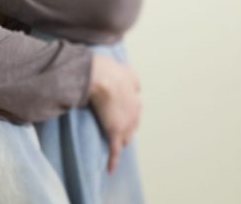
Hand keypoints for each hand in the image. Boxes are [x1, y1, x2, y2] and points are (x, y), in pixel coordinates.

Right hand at [89, 55, 141, 173]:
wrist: (103, 78)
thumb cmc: (112, 72)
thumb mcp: (128, 72)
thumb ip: (134, 81)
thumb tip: (138, 88)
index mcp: (136, 99)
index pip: (134, 113)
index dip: (128, 116)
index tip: (122, 118)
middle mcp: (134, 113)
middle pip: (132, 127)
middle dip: (127, 130)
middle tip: (118, 132)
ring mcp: (125, 124)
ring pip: (125, 139)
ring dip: (121, 142)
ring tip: (114, 148)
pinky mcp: (115, 132)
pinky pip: (114, 150)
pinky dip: (112, 160)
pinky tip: (110, 169)